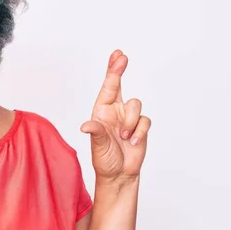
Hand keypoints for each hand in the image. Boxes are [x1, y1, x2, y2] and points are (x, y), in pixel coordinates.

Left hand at [80, 50, 150, 183]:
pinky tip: (132, 142)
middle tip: (122, 57)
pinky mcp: (140, 127)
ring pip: (136, 105)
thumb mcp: (97, 145)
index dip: (112, 71)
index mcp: (101, 111)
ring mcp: (128, 118)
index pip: (107, 87)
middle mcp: (115, 111)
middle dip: (120, 70)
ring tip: (123, 136)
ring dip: (130, 122)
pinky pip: (144, 121)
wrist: (119, 174)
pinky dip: (139, 132)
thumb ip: (96, 133)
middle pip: (120, 86)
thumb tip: (86, 126)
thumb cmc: (103, 158)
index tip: (117, 56)